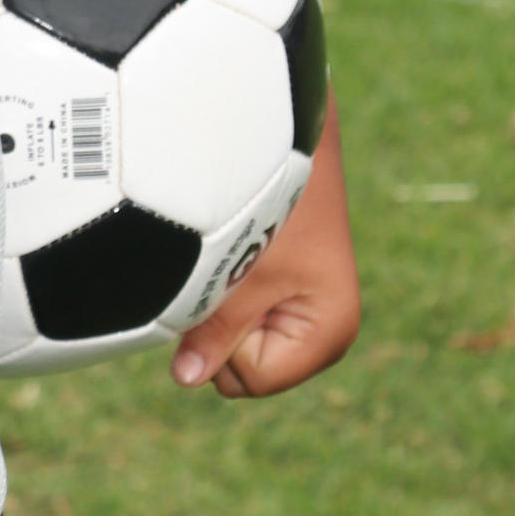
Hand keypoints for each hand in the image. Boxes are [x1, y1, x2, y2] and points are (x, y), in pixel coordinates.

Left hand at [171, 96, 359, 399]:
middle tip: (231, 270)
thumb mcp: (236, 271)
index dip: (226, 340)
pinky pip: (242, 317)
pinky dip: (227, 293)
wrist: (286, 135)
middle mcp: (325, 331)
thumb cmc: (269, 200)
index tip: (234, 286)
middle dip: (223, 329)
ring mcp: (307, 312)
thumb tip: (187, 380)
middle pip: (245, 370)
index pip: (252, 377)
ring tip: (235, 258)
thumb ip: (213, 331)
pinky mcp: (289, 291)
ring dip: (221, 308)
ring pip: (238, 344)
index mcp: (328, 332)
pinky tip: (234, 256)